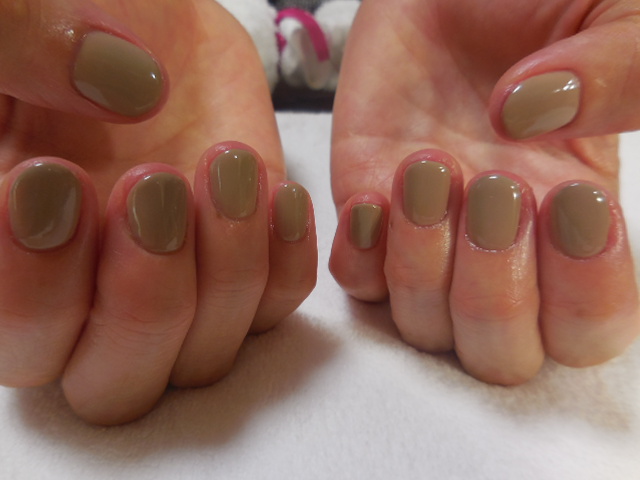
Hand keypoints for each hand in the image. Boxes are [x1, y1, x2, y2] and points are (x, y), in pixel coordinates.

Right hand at [0, 0, 316, 424]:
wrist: (141, 29)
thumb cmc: (69, 25)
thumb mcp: (16, 19)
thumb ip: (22, 40)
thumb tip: (121, 86)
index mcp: (18, 258)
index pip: (17, 338)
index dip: (32, 286)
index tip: (51, 180)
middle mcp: (97, 298)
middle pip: (116, 385)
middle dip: (143, 299)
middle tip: (153, 188)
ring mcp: (182, 288)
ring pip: (204, 355)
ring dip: (226, 273)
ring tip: (227, 166)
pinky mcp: (247, 262)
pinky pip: (276, 306)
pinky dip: (286, 264)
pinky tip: (280, 194)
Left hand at [330, 0, 639, 383]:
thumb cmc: (534, 2)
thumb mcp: (618, 16)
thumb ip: (620, 74)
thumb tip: (532, 121)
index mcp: (574, 219)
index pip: (588, 328)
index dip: (584, 294)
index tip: (567, 198)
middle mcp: (500, 246)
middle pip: (499, 354)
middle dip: (493, 288)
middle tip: (494, 188)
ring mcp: (427, 235)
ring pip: (421, 324)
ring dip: (421, 260)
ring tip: (427, 165)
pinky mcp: (366, 208)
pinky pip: (356, 280)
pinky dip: (361, 252)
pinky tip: (379, 188)